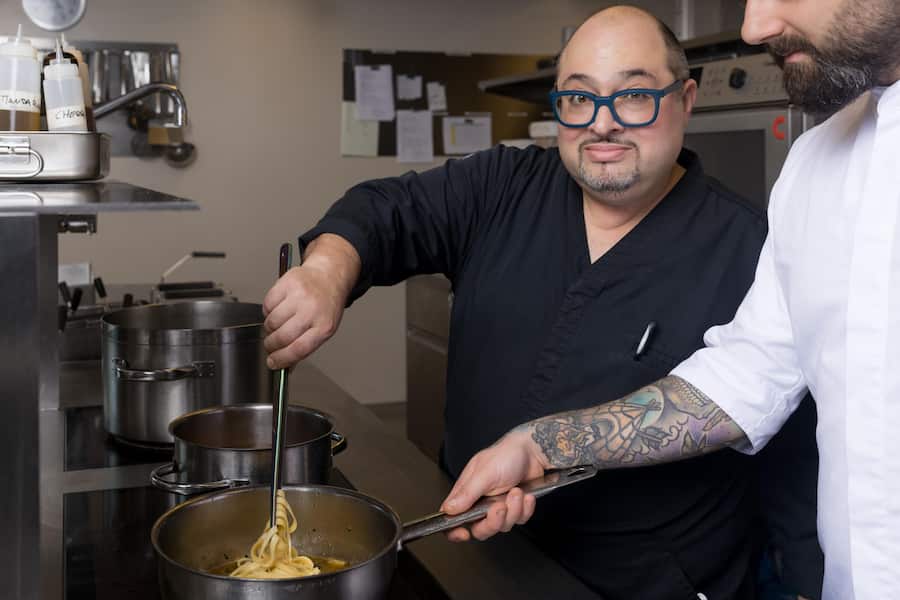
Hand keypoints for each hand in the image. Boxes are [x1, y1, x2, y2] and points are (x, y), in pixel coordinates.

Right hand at [263, 236, 358, 368]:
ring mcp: (300, 296)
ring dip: (269, 328)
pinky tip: (278, 308)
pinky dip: (268, 310)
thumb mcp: (323, 328)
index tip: (272, 362)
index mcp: (324, 326)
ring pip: (271, 322)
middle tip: (270, 345)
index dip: (281, 359)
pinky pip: (267, 304)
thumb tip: (284, 365)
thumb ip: (304, 347)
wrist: (328, 276)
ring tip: (277, 324)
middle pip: (282, 337)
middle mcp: (312, 310)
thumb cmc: (326, 305)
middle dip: (271, 345)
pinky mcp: (287, 284)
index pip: (298, 349)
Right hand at [439, 426, 548, 541]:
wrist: (533, 451)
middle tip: (500, 507)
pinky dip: (525, 508)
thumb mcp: (485, 473)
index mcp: (466, 492)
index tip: (463, 533)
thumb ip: (467, 493)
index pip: (451, 518)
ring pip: (502, 526)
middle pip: (479, 529)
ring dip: (513, 510)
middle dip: (492, 522)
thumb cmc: (507, 455)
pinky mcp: (515, 508)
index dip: (454, 530)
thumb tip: (448, 509)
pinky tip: (526, 495)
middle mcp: (480, 502)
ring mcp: (498, 506)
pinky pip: (519, 520)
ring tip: (517, 492)